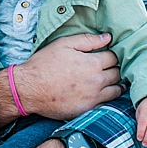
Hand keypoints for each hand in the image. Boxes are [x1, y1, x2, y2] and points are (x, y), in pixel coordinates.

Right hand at [0, 33, 121, 126]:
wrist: (29, 89)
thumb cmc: (44, 64)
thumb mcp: (63, 44)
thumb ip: (87, 40)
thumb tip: (108, 37)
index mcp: (92, 63)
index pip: (114, 57)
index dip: (113, 54)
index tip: (109, 55)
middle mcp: (96, 81)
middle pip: (118, 73)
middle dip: (117, 68)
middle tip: (113, 67)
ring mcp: (93, 97)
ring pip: (116, 90)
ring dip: (117, 84)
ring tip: (113, 81)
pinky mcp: (87, 110)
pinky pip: (106, 104)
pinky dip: (108, 98)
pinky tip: (104, 94)